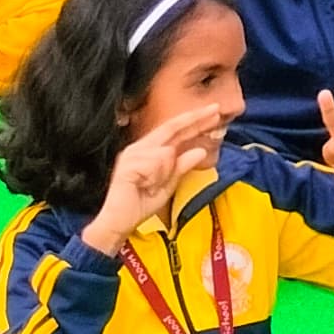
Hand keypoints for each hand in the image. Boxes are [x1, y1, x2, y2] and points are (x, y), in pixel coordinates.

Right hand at [82, 102, 227, 259]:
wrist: (118, 222)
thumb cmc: (140, 205)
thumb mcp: (168, 185)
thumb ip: (182, 167)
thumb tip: (200, 150)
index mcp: (148, 150)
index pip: (174, 131)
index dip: (194, 121)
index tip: (214, 112)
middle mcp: (139, 147)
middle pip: (171, 127)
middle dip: (195, 119)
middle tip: (216, 110)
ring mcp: (132, 154)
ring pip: (166, 152)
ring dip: (165, 172)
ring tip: (151, 187)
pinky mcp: (128, 165)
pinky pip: (155, 165)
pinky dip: (155, 178)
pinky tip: (145, 186)